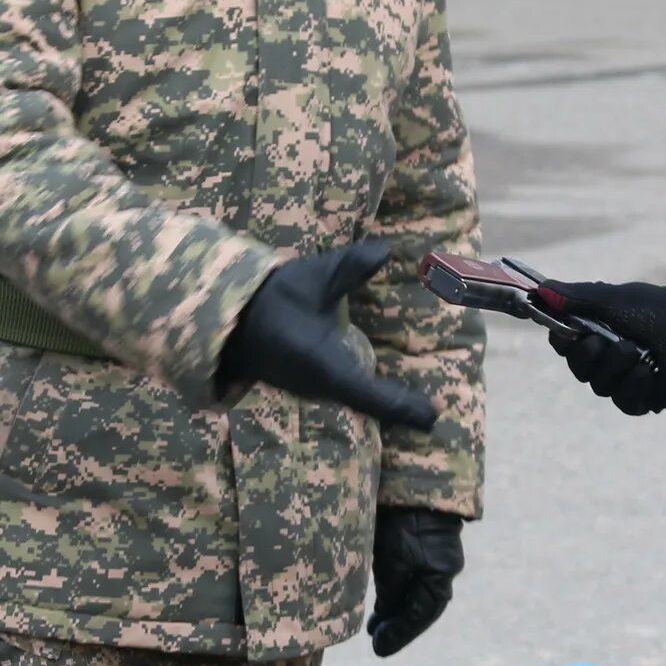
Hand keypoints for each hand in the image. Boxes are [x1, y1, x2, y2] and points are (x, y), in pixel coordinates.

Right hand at [218, 239, 438, 432]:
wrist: (230, 320)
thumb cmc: (273, 298)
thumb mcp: (313, 278)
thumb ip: (351, 267)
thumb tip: (386, 249)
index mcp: (324, 366)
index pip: (370, 395)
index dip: (402, 407)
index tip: (433, 413)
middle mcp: (323, 385)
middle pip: (370, 408)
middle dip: (402, 411)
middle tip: (435, 415)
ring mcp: (316, 390)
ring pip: (359, 406)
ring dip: (389, 408)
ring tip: (423, 411)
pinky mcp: (313, 385)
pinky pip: (350, 398)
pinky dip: (374, 401)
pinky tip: (395, 397)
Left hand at [368, 506, 465, 657]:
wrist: (413, 484)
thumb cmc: (402, 522)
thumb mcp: (392, 563)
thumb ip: (390, 592)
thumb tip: (385, 617)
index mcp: (440, 577)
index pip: (420, 616)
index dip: (399, 634)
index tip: (377, 648)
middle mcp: (442, 570)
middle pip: (419, 607)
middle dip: (397, 624)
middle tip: (375, 638)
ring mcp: (434, 558)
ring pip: (414, 593)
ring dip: (395, 609)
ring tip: (374, 624)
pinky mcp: (422, 546)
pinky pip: (411, 578)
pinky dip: (397, 591)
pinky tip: (381, 599)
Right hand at [528, 275, 665, 415]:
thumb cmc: (656, 309)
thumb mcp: (614, 299)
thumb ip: (577, 296)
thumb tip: (540, 290)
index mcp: (596, 332)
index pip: (563, 344)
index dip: (563, 341)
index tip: (568, 332)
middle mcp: (606, 359)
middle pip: (578, 369)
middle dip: (590, 354)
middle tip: (606, 340)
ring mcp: (623, 381)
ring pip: (599, 386)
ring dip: (618, 366)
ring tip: (640, 352)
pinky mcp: (641, 399)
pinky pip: (624, 402)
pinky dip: (635, 384)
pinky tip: (649, 370)